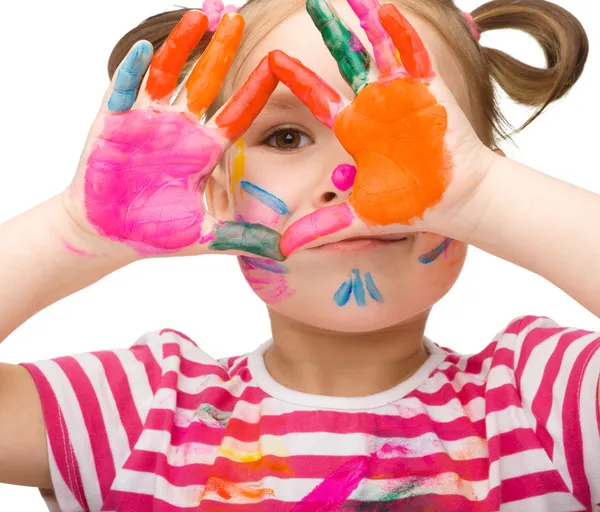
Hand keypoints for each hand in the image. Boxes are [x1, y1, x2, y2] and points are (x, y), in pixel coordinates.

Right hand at [63, 11, 284, 260]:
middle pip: (205, 81)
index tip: (278, 63)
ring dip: (181, 45)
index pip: (236, 113)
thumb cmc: (156, 233)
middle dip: (219, 50)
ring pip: (168, 73)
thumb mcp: (206, 236)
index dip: (255, 89)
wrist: (109, 233)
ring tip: (199, 16)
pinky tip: (148, 48)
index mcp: (204, 150)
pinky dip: (135, 69)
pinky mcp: (115, 121)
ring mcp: (147, 119)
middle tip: (236, 17)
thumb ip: (243, 237)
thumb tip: (286, 251)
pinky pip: (126, 88)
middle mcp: (180, 128)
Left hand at [268, 0, 496, 254]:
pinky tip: (384, 8)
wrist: (455, 200)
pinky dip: (400, 32)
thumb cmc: (411, 205)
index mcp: (355, 130)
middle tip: (311, 1)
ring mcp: (402, 94)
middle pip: (347, 60)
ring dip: (363, 20)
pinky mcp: (429, 90)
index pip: (318, 97)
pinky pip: (413, 54)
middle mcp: (374, 106)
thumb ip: (321, 228)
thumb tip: (282, 250)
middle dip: (331, 31)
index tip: (271, 59)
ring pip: (379, 48)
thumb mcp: (358, 216)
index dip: (296, 78)